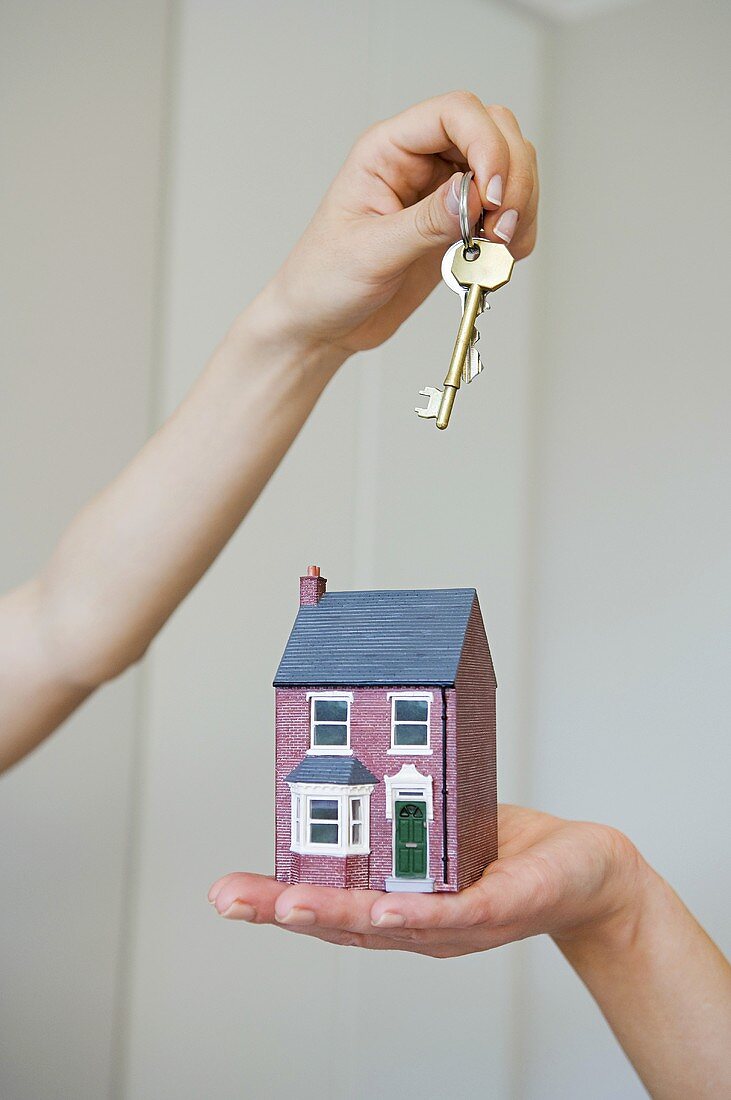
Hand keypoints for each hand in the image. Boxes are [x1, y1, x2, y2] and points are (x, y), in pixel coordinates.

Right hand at [208, 805, 647, 957]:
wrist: (590, 873)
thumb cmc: (514, 850)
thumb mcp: (445, 822)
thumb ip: (402, 808)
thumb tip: (353, 755)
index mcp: (402, 901)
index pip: (333, 904)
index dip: (280, 901)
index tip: (228, 892)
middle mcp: (422, 923)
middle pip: (345, 922)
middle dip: (285, 910)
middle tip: (230, 900)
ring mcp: (458, 922)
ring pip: (389, 924)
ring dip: (336, 915)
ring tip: (287, 905)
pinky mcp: (500, 908)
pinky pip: (454, 916)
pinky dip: (415, 916)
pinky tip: (383, 912)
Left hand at [248, 92, 537, 359]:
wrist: (321, 326)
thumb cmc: (323, 282)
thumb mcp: (371, 252)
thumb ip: (424, 222)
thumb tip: (472, 195)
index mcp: (387, 151)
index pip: (454, 114)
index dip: (486, 143)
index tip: (493, 193)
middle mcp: (419, 163)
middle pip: (494, 133)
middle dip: (512, 176)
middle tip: (501, 227)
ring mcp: (441, 194)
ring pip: (508, 170)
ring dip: (520, 204)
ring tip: (502, 246)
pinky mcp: (456, 227)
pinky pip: (503, 212)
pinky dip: (516, 230)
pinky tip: (502, 257)